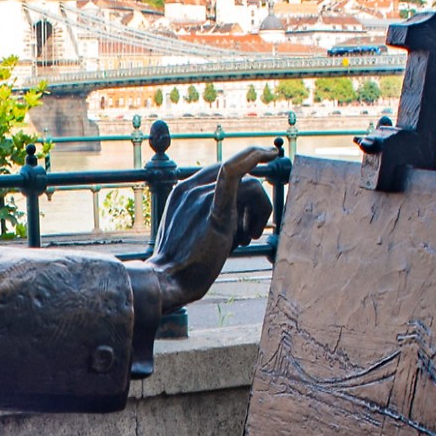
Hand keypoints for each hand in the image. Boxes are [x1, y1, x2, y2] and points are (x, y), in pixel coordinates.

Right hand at [150, 149, 272, 311]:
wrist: (167, 280)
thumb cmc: (182, 265)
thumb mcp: (193, 233)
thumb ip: (212, 219)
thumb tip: (239, 224)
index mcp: (184, 191)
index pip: (222, 173)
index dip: (243, 177)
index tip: (263, 163)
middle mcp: (192, 188)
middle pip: (239, 176)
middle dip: (253, 201)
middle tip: (251, 230)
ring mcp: (201, 196)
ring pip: (251, 186)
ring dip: (259, 212)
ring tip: (248, 237)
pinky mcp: (214, 210)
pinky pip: (233, 175)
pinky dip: (251, 159)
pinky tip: (268, 154)